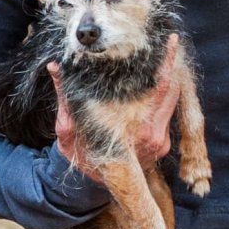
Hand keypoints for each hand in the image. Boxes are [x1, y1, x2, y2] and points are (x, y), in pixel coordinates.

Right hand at [50, 35, 185, 176]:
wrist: (92, 187)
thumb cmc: (81, 157)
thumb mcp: (68, 130)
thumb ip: (64, 99)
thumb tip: (54, 67)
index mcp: (138, 131)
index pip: (161, 89)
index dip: (168, 64)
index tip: (173, 42)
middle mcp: (156, 136)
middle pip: (174, 92)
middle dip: (172, 66)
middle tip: (168, 42)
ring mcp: (163, 141)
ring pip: (174, 102)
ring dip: (170, 80)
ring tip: (163, 57)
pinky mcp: (165, 144)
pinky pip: (169, 113)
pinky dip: (165, 96)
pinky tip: (155, 83)